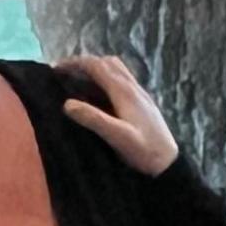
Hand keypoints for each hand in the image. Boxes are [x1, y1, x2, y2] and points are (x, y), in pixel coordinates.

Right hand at [58, 55, 179, 175]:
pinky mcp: (143, 102)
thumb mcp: (117, 136)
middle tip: (65, 74)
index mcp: (124, 92)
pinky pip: (123, 80)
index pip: (97, 66)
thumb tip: (67, 104)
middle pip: (107, 63)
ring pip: (117, 70)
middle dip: (84, 63)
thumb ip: (93, 119)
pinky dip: (107, 79)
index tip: (56, 69)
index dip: (75, 63)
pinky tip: (100, 95)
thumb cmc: (144, 151)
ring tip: (79, 81)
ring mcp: (140, 94)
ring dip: (97, 69)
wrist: (169, 162)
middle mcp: (133, 87)